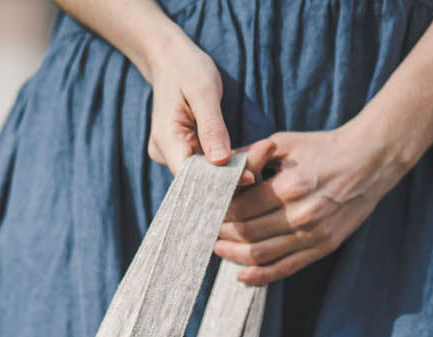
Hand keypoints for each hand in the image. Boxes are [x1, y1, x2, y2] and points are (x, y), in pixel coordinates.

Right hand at [145, 28, 253, 185]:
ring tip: (264, 151)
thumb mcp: (203, 91)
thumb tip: (221, 162)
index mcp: (166, 140)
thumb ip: (212, 127)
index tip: (251, 175)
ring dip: (233, 169)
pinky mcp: (182, 153)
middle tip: (267, 152)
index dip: (220, 182)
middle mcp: (165, 154)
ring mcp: (172, 156)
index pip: (192, 176)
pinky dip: (226, 163)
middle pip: (200, 180)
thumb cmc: (187, 68)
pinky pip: (205, 166)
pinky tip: (248, 154)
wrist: (170, 59)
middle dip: (234, 174)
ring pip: (205, 175)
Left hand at [214, 125, 404, 282]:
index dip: (220, 213)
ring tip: (220, 250)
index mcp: (289, 186)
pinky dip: (261, 276)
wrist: (370, 161)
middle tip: (209, 231)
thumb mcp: (287, 143)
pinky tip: (242, 276)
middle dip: (224, 234)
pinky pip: (285, 268)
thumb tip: (219, 167)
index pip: (241, 208)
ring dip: (236, 256)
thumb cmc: (325, 148)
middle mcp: (300, 214)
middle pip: (248, 233)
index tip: (208, 211)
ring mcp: (312, 235)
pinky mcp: (323, 247)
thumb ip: (252, 156)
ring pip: (262, 255)